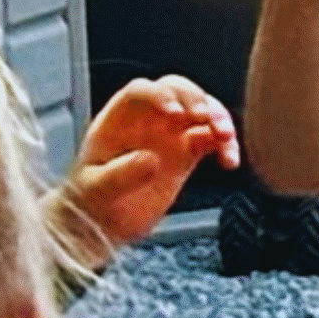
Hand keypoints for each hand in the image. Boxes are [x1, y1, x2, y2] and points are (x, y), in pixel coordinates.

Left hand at [64, 77, 236, 256]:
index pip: (141, 91)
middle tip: (208, 117)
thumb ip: (122, 174)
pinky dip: (225, 145)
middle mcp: (146, 121)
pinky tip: (229, 160)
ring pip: (199, 111)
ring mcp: (168, 135)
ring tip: (226, 136)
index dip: (161, 95)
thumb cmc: (89, 202)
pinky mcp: (186, 154)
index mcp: (119, 119)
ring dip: (217, 117)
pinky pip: (212, 139)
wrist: (100, 226)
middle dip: (196, 98)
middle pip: (176, 91)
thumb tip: (150, 158)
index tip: (176, 112)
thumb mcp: (97, 189)